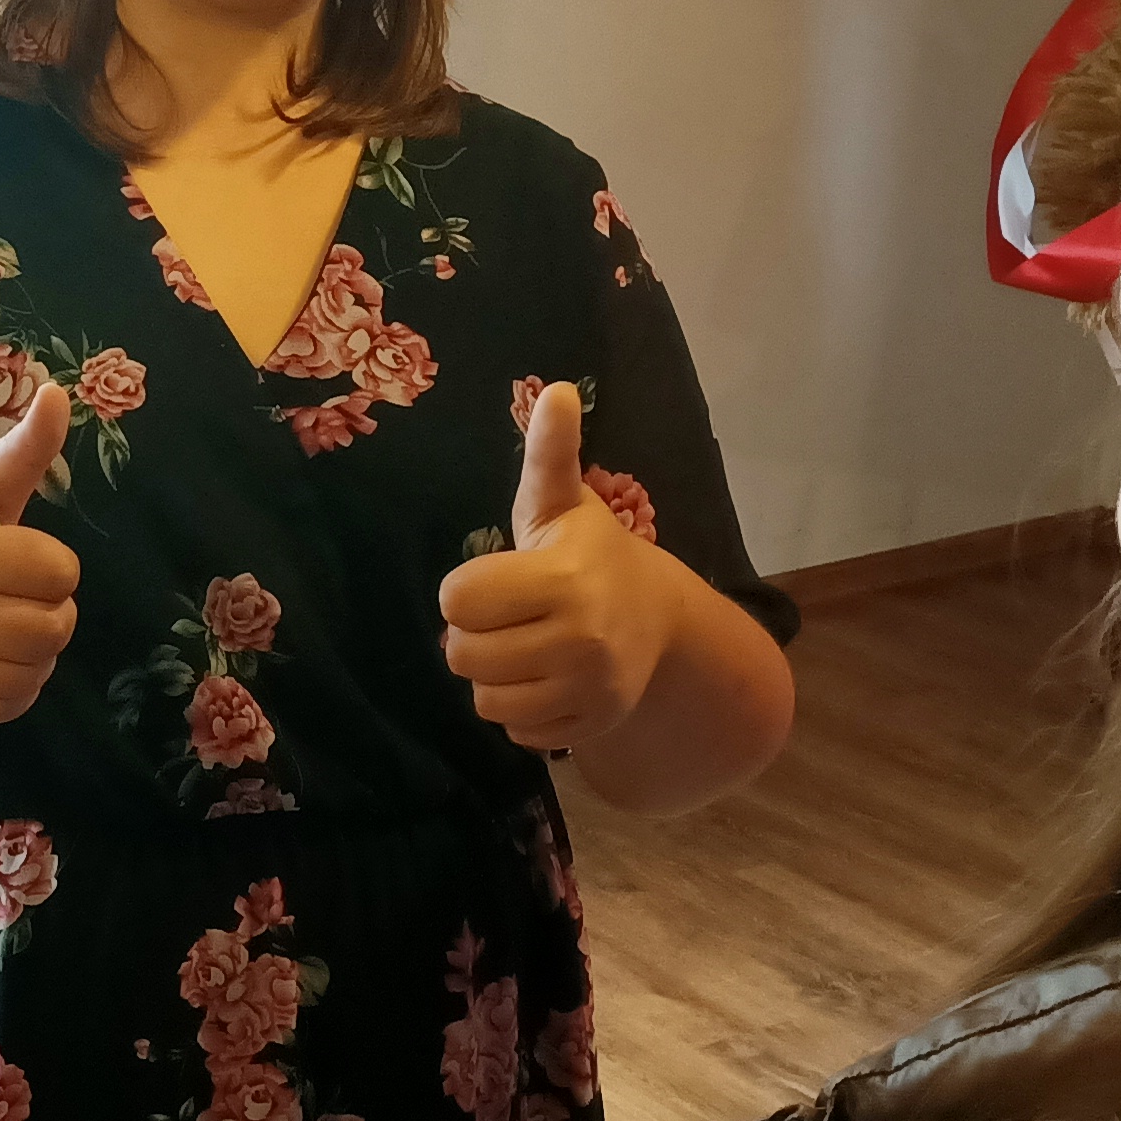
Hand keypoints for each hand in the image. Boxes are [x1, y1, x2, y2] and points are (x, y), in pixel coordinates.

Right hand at [0, 386, 81, 723]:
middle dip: (53, 614)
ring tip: (13, 630)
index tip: (27, 558)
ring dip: (36, 657)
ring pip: (27, 675)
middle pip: (48, 631)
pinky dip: (14, 691)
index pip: (53, 571)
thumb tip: (57, 393)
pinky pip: (3, 708)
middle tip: (26, 597)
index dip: (53, 566)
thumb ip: (25, 448)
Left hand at [439, 383, 682, 752]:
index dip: (466, 589)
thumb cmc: (593, 554)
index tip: (496, 578)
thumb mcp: (566, 503)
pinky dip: (519, 709)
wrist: (662, 624)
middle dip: (473, 634)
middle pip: (463, 654)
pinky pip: (513, 730)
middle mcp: (580, 638)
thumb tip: (557, 390)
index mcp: (564, 578)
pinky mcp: (589, 725)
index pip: (458, 600)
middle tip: (506, 616)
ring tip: (522, 646)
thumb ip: (552, 452)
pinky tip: (545, 678)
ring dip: (491, 675)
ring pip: (483, 699)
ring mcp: (588, 688)